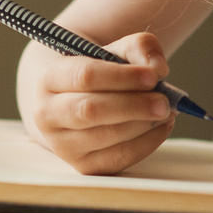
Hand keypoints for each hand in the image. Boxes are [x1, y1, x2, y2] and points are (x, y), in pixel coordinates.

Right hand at [19, 32, 176, 174]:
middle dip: (133, 106)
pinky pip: (118, 159)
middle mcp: (47, 114)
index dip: (121, 77)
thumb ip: (138, 47)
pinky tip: (160, 127)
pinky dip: (146, 144)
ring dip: (142, 125)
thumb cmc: (98, 73)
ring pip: (105, 137)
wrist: (75, 102)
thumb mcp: (114, 50)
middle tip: (164, 101)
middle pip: (90, 111)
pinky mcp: (82, 166)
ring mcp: (62, 145)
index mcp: (49, 79)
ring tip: (165, 111)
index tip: (152, 77)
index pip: (84, 76)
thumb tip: (158, 69)